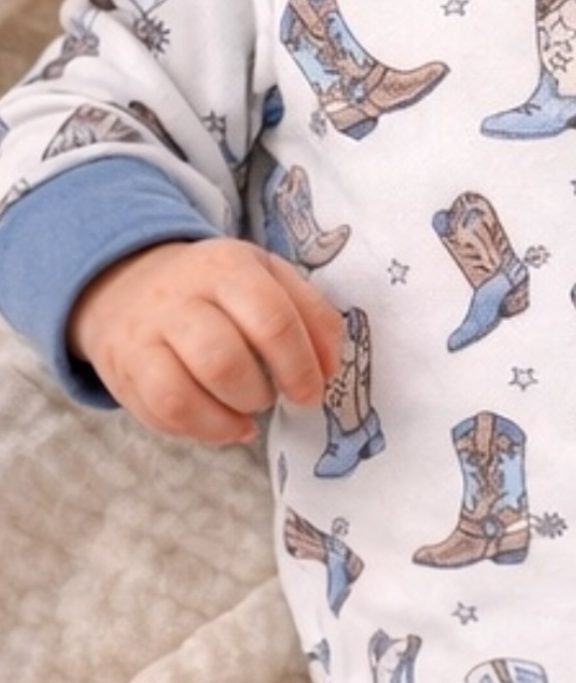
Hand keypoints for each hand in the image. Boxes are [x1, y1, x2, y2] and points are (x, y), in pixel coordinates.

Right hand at [68, 237, 344, 445]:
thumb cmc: (216, 286)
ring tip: (248, 410)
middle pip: (225, 359)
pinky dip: (203, 430)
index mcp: (229, 266)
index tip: (312, 391)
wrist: (132, 284)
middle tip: (275, 397)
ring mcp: (148, 334)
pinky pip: (162, 413)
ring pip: (184, 392)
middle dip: (261, 393)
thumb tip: (330, 367)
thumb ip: (310, 312)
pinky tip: (225, 425)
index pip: (272, 318)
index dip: (300, 365)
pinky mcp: (124, 369)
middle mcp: (182, 296)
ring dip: (229, 414)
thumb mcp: (267, 276)